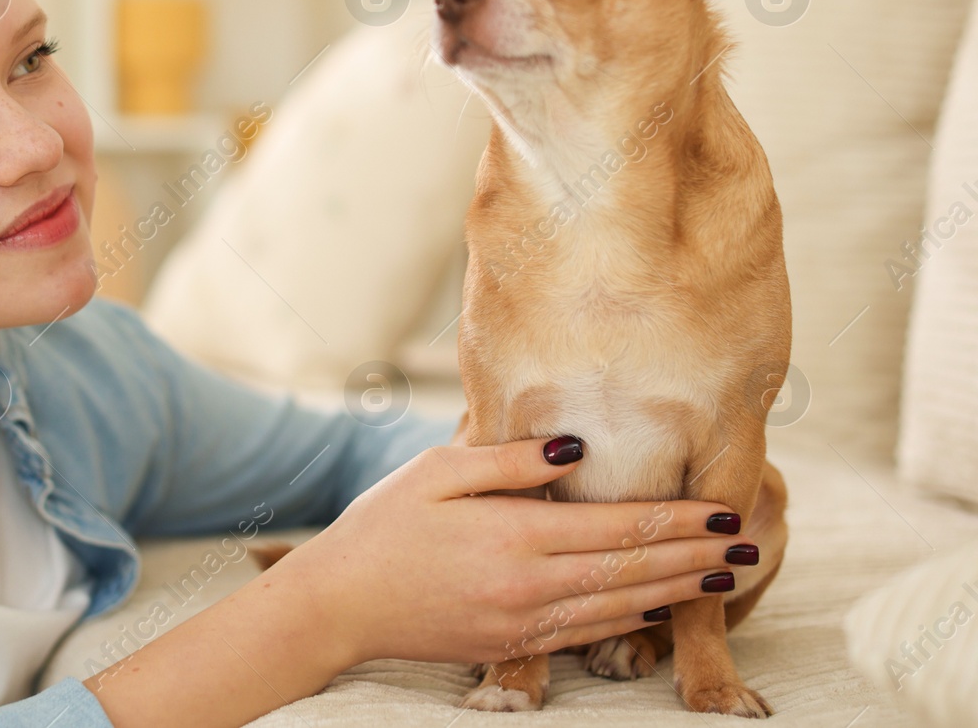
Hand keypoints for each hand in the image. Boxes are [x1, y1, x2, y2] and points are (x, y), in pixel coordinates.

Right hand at [278, 436, 754, 667]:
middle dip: (697, 557)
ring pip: (622, 605)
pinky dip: (634, 618)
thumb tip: (576, 447)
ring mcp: (525, 621)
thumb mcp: (438, 471)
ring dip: (679, 591)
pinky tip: (661, 607)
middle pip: (634, 569)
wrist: (341, 604)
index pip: (618, 525)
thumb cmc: (384, 525)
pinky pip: (590, 633)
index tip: (724, 508)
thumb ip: (510, 459)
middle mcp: (531, 583)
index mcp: (516, 534)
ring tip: (725, 576)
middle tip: (750, 543)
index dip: (677, 519)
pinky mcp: (514, 644)